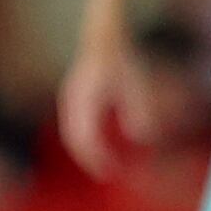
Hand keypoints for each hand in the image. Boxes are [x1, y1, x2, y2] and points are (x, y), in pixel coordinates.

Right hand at [56, 34, 152, 180]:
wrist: (102, 36)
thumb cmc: (121, 58)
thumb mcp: (136, 83)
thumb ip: (138, 109)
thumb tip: (141, 137)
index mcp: (87, 97)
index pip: (86, 136)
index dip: (97, 157)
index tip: (112, 170)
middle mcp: (73, 99)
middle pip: (74, 138)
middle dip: (90, 158)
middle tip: (108, 173)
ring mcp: (70, 99)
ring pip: (73, 134)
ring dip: (87, 151)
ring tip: (105, 164)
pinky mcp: (73, 100)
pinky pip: (75, 127)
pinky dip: (86, 140)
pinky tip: (103, 148)